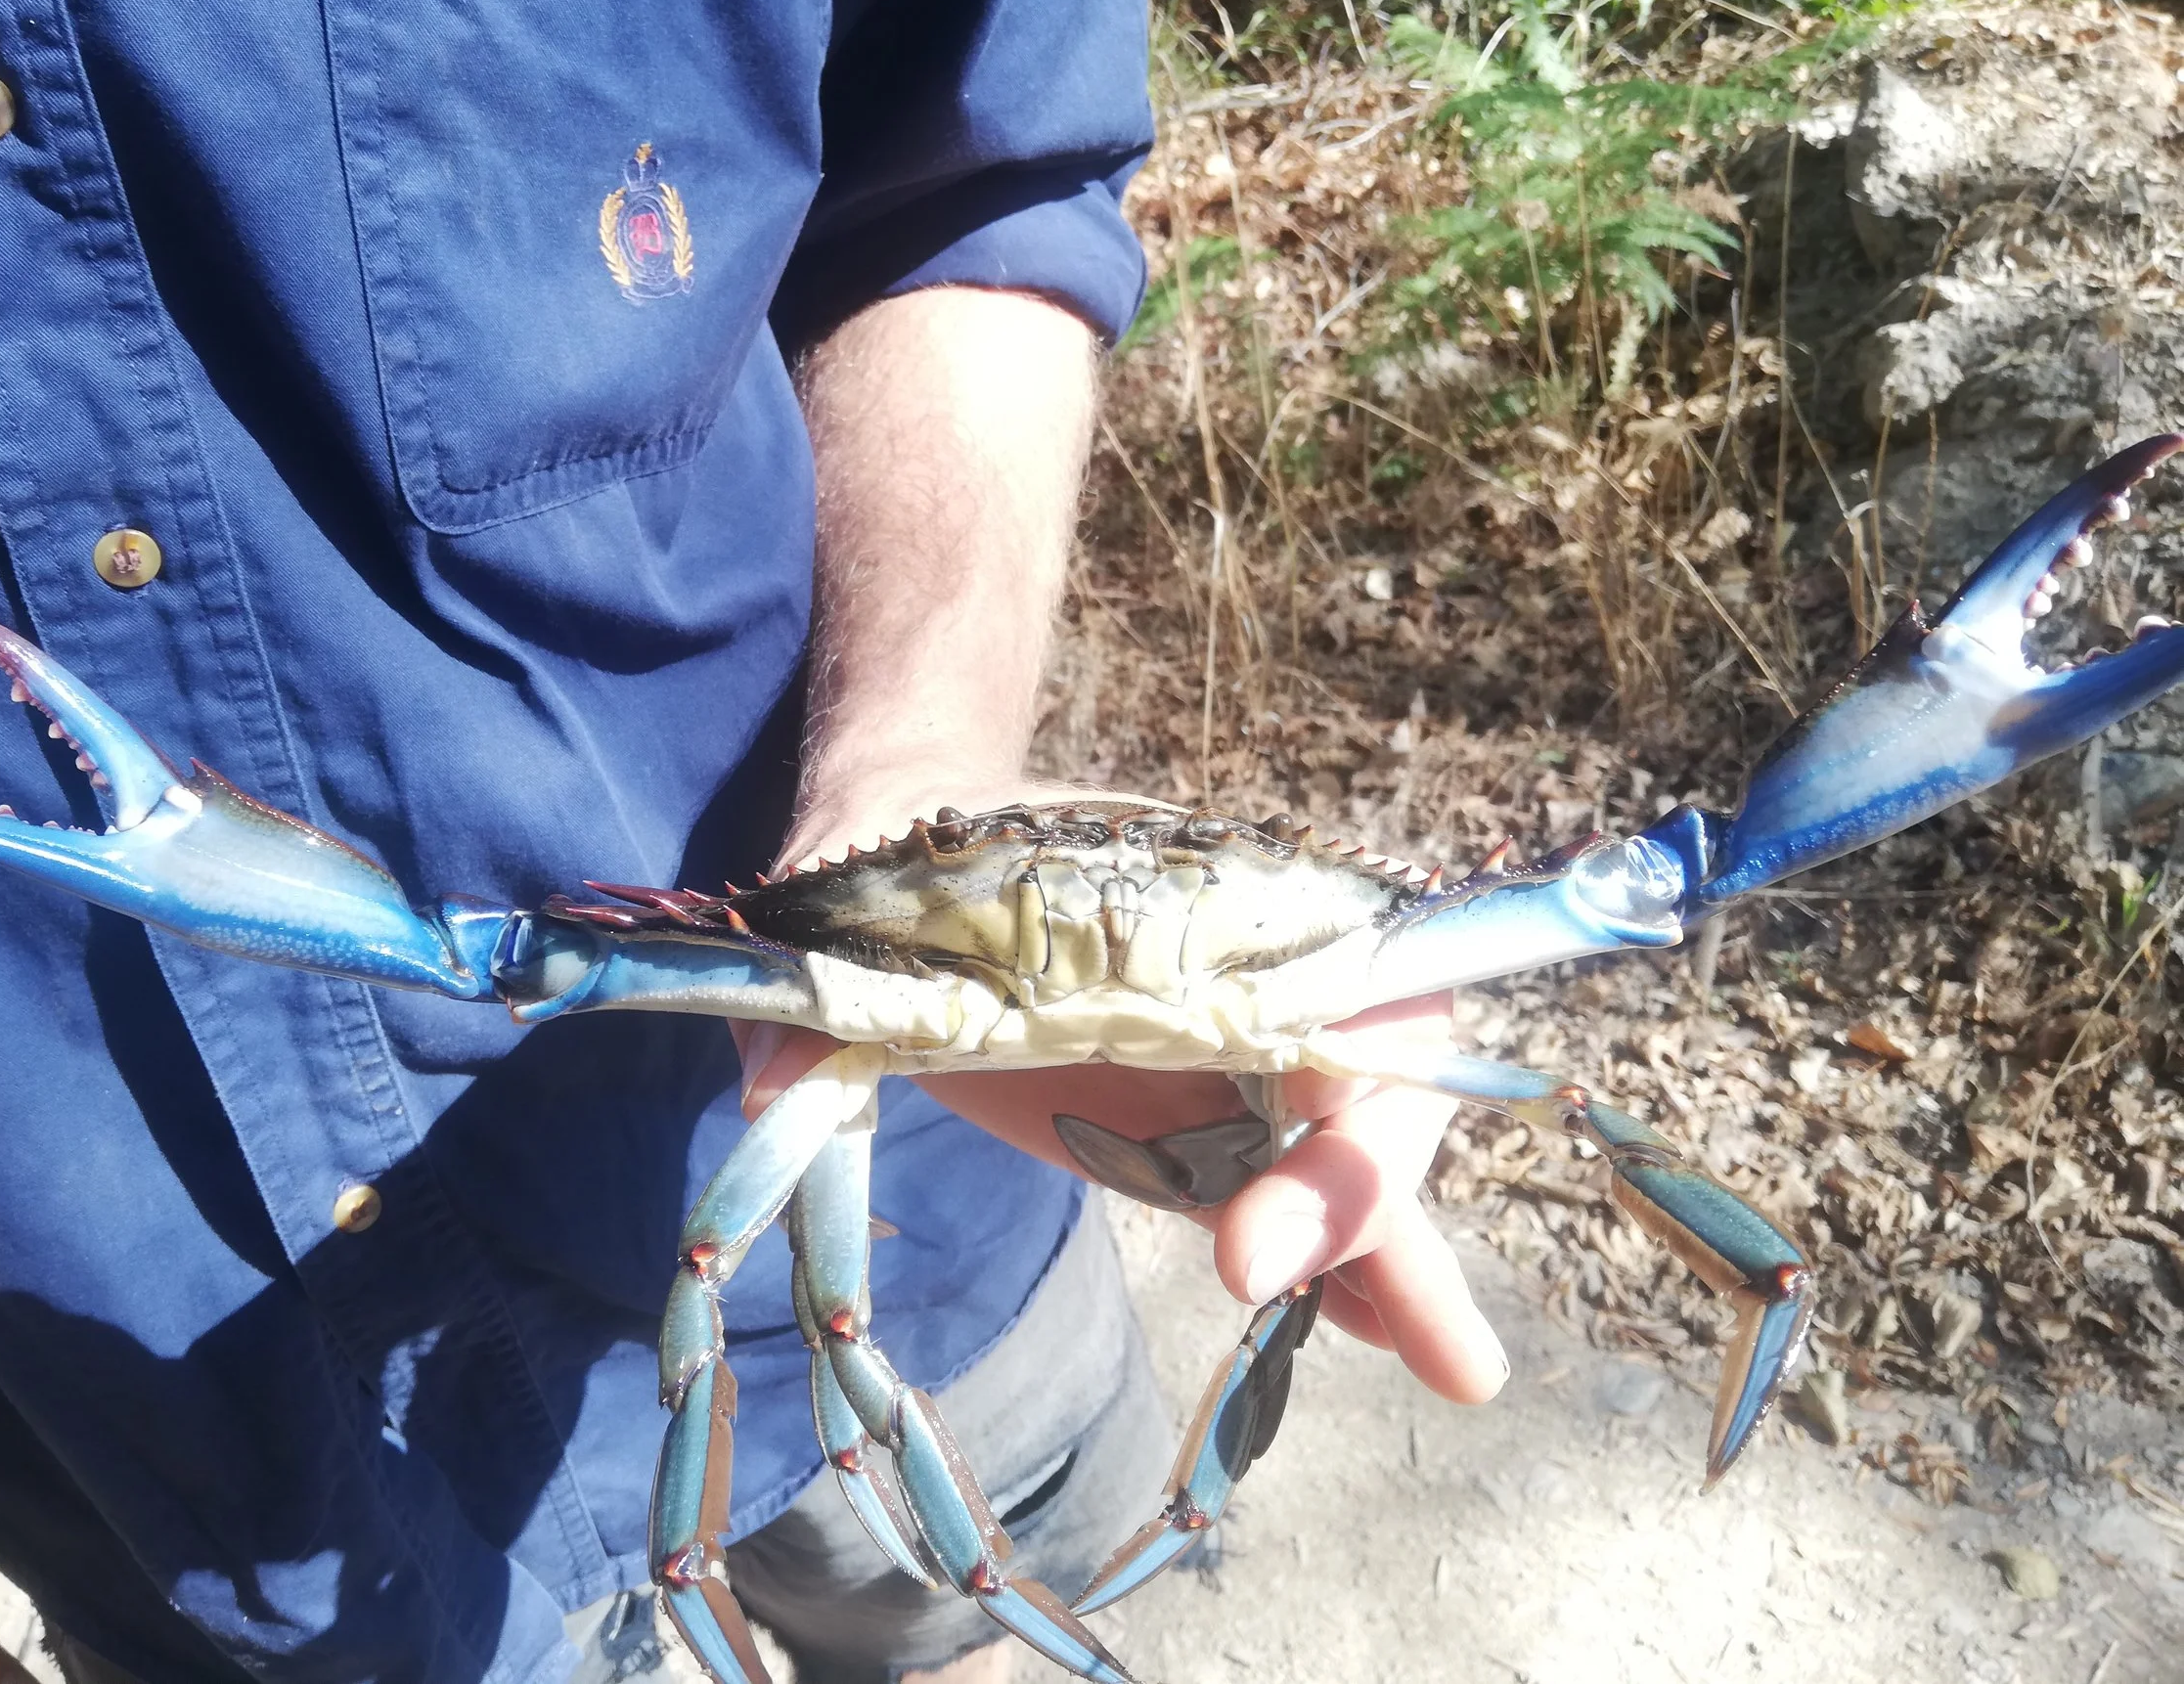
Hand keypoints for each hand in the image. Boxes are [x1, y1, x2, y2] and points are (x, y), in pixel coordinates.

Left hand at [742, 778, 1509, 1407]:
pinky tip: (1384, 1347)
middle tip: (1260, 1289)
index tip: (1234, 1245)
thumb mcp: (868, 894)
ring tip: (1458, 1374)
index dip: (1332, 1126)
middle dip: (1362, 1205)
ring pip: (1352, 1157)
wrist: (903, 855)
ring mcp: (1231, 1057)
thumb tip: (771, 1084)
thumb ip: (828, 986)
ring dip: (1401, 1267)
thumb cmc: (913, 860)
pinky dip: (1339, 1274)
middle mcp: (1248, 976)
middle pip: (1373, 1086)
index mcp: (1206, 904)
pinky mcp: (1193, 1123)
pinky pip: (1285, 1196)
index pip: (1343, 1003)